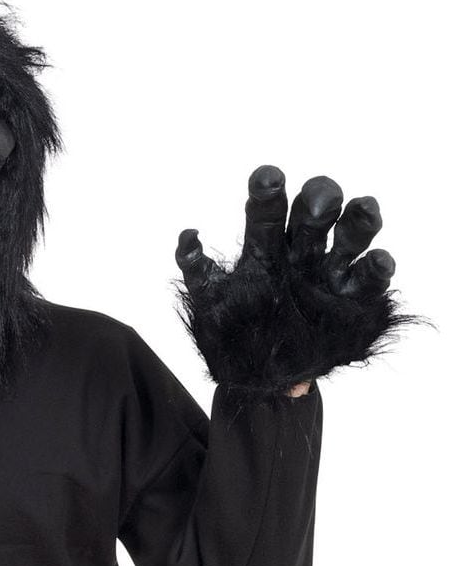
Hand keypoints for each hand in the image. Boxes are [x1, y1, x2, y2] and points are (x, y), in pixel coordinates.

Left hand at [174, 166, 411, 400]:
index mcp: (268, 250)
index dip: (269, 192)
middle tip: (314, 212)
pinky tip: (378, 262)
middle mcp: (302, 253)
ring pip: (352, 233)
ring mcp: (330, 274)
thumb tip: (188, 238)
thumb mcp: (211, 307)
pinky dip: (377, 267)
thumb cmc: (238, 337)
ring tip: (363, 213)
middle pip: (317, 211)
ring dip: (359, 220)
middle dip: (320, 200)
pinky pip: (370, 278)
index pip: (268, 212)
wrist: (262, 385)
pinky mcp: (353, 300)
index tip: (268, 180)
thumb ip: (198, 273)